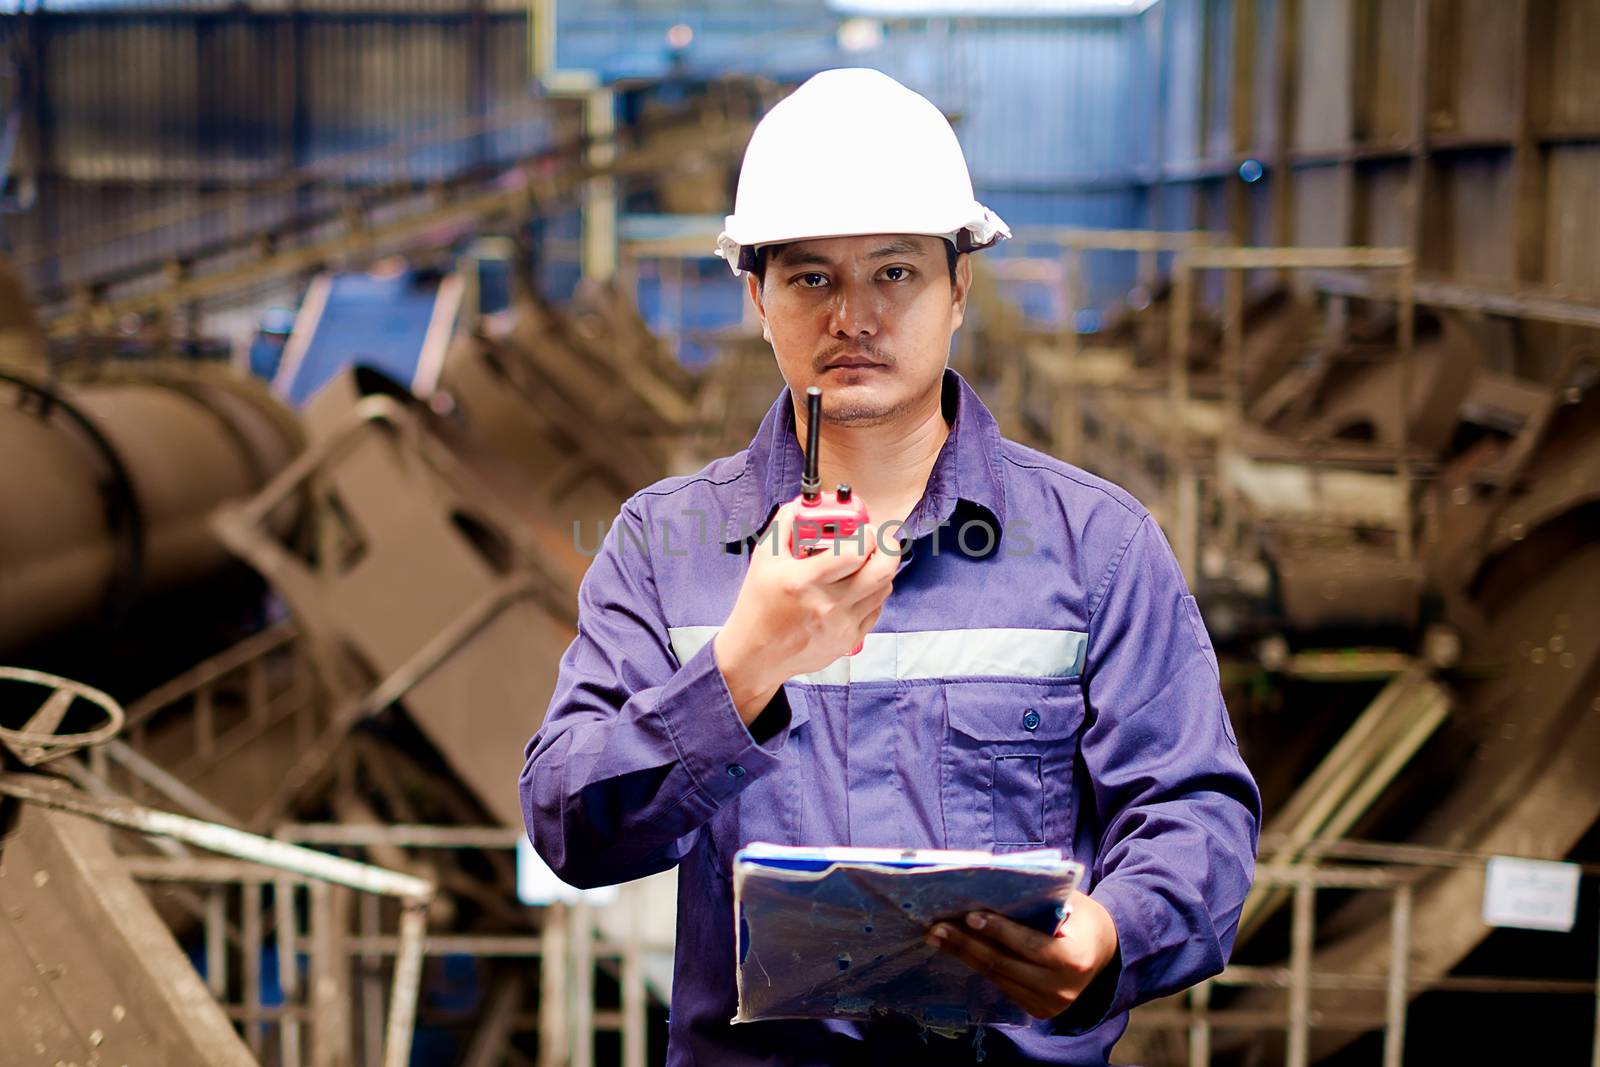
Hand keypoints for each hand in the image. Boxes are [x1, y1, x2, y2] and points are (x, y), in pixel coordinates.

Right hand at [714, 500, 897, 724]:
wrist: (756, 654)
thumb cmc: (759, 603)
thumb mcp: (764, 557)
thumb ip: (787, 523)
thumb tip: (808, 502)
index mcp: (803, 580)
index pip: (856, 552)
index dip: (867, 533)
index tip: (863, 527)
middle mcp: (827, 604)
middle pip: (882, 570)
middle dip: (888, 546)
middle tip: (879, 539)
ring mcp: (842, 625)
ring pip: (884, 587)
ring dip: (880, 568)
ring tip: (864, 561)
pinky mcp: (850, 640)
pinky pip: (877, 608)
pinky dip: (873, 592)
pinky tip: (856, 586)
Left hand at [925, 891, 1118, 1020]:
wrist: (1104, 951)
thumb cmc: (1082, 917)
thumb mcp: (1070, 901)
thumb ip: (1038, 899)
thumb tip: (990, 885)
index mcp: (1074, 959)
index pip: (1029, 945)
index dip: (998, 930)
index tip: (970, 915)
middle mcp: (1062, 989)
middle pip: (1005, 964)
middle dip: (968, 943)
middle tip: (938, 926)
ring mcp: (1050, 1004)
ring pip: (998, 977)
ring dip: (964, 955)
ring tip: (937, 936)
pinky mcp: (1038, 1010)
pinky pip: (1002, 985)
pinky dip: (978, 965)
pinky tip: (957, 949)